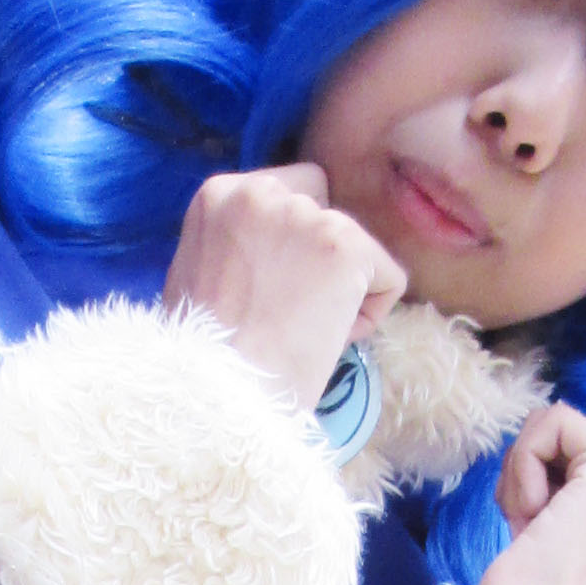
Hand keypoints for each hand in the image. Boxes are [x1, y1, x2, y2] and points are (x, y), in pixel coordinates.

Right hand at [161, 162, 402, 415]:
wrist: (215, 394)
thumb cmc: (201, 354)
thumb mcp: (196, 275)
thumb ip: (233, 244)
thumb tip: (272, 251)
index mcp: (220, 194)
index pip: (286, 194)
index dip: (287, 245)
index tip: (268, 290)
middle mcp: (262, 190)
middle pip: (325, 207)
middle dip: (319, 254)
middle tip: (292, 310)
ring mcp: (306, 216)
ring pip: (357, 247)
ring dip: (343, 289)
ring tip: (301, 335)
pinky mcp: (346, 247)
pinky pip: (388, 279)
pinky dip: (370, 315)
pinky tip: (326, 341)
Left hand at [475, 401, 585, 584]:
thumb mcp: (559, 521)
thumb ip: (569, 479)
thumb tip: (548, 423)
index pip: (578, 449)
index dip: (537, 479)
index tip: (537, 531)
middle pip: (568, 433)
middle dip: (528, 473)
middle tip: (531, 529)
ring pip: (557, 423)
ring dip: (522, 474)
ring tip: (533, 527)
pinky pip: (551, 424)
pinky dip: (523, 467)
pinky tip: (533, 517)